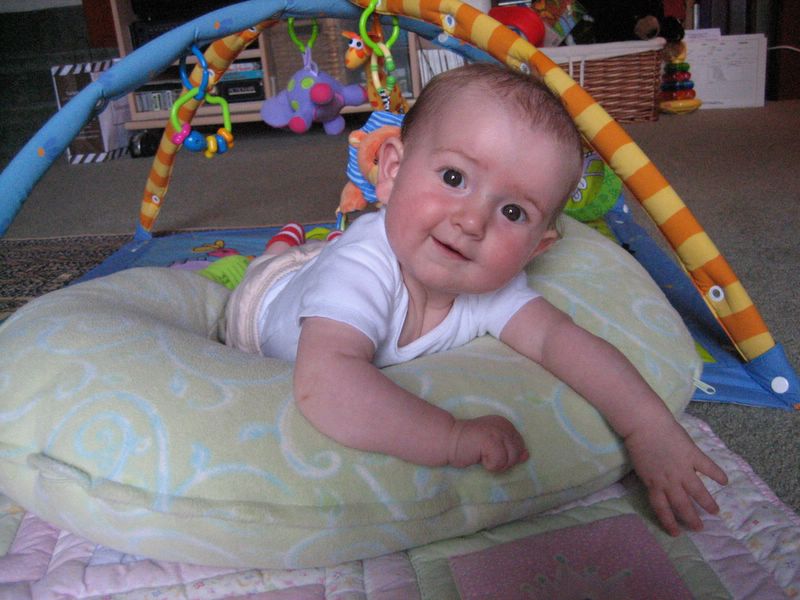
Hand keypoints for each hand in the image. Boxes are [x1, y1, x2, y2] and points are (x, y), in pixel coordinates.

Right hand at [448, 415, 528, 471]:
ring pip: (510, 460)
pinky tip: (478, 457)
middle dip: (502, 460)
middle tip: (485, 454)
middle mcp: (504, 425)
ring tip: (481, 455)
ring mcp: (498, 432)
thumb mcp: (493, 445)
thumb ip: (510, 449)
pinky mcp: (491, 441)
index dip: (506, 455)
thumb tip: (526, 455)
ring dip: (496, 464)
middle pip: (517, 454)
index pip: (520, 446)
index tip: (489, 450)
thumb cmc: (468, 444)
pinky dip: (489, 465)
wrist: (447, 439)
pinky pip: (499, 463)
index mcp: (506, 424)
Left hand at [624, 418, 727, 535]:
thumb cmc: (637, 442)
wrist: (644, 424)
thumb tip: (654, 485)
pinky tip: (725, 481)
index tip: (676, 533)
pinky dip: (717, 474)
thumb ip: (650, 478)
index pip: (662, 508)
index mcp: (654, 484)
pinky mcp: (692, 455)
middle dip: (691, 519)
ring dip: (707, 503)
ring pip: (698, 492)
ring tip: (714, 511)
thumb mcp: (640, 466)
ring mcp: (682, 469)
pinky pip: (708, 467)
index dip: (669, 522)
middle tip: (699, 528)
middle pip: (682, 505)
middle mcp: (669, 481)